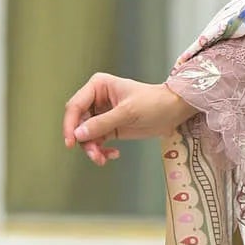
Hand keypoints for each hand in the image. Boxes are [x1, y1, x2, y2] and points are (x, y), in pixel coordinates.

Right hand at [62, 74, 195, 165]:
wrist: (173, 112)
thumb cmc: (154, 102)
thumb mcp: (127, 112)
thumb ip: (102, 123)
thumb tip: (78, 134)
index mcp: (98, 86)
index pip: (75, 106)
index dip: (70, 124)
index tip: (71, 142)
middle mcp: (96, 99)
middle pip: (78, 123)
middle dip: (84, 141)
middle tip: (94, 155)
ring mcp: (102, 114)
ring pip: (86, 135)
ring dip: (93, 149)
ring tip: (103, 158)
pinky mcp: (110, 128)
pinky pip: (97, 141)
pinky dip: (101, 151)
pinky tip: (113, 155)